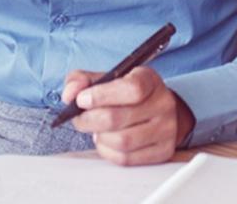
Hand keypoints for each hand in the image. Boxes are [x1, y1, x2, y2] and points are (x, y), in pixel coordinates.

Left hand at [62, 67, 195, 165]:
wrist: (157, 111)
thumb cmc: (126, 94)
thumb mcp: (105, 78)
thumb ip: (81, 81)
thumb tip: (70, 94)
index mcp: (149, 79)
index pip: (132, 88)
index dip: (101, 96)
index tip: (82, 100)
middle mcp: (163, 103)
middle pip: (118, 118)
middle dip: (89, 120)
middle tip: (80, 119)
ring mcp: (166, 129)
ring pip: (122, 142)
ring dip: (99, 137)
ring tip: (96, 130)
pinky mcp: (162, 150)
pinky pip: (126, 158)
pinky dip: (108, 151)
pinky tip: (106, 141)